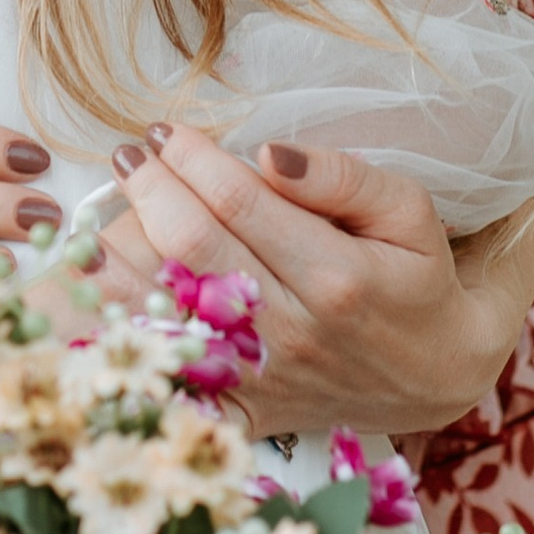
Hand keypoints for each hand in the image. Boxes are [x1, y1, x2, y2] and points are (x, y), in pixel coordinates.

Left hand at [87, 125, 533, 439]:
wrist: (437, 376)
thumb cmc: (420, 279)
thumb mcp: (410, 213)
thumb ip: (342, 177)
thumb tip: (268, 152)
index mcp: (339, 277)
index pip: (241, 202)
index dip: (193, 159)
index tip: (167, 130)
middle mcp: (293, 329)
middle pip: (194, 247)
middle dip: (150, 189)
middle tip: (129, 152)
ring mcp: (263, 374)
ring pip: (167, 309)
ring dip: (120, 259)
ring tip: (96, 214)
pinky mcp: (243, 403)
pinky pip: (170, 367)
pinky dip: (126, 331)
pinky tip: (97, 296)